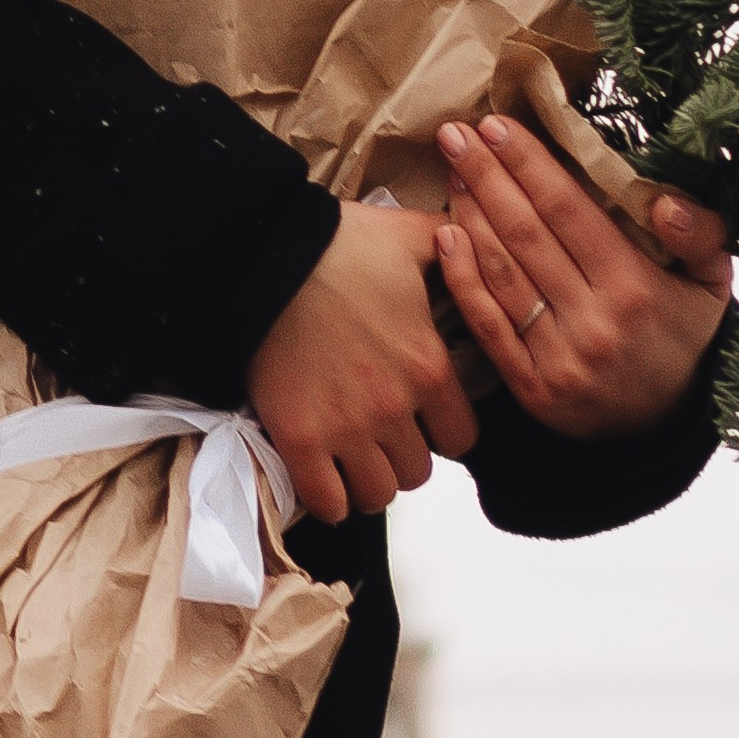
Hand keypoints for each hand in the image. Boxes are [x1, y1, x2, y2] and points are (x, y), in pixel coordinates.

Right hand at [250, 200, 479, 526]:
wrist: (261, 255)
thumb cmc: (337, 243)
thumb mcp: (408, 236)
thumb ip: (454, 246)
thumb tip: (477, 237)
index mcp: (428, 366)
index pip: (462, 438)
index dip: (443, 431)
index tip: (422, 417)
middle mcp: (395, 407)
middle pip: (419, 473)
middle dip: (403, 456)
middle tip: (381, 435)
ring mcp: (345, 427)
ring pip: (378, 494)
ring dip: (368, 481)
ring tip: (352, 459)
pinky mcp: (298, 437)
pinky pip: (327, 501)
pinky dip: (328, 498)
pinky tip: (322, 475)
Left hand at [433, 116, 731, 440]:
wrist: (662, 428)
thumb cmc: (680, 337)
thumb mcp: (711, 285)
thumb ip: (701, 236)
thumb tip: (666, 200)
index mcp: (635, 288)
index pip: (568, 210)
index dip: (529, 165)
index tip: (497, 125)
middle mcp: (593, 322)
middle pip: (525, 233)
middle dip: (486, 175)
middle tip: (455, 133)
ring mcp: (556, 357)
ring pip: (501, 272)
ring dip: (469, 214)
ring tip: (452, 170)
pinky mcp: (529, 387)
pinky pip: (486, 323)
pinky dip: (461, 277)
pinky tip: (444, 235)